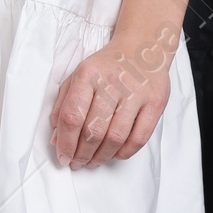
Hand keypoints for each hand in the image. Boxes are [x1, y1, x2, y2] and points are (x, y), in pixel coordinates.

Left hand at [51, 39, 174, 168]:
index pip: (72, 116)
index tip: (63, 157)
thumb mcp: (78, 77)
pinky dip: (124, 152)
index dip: (65, 143)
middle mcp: (112, 82)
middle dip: (82, 154)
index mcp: (88, 74)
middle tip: (77, 163)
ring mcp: (136, 93)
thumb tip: (56, 139)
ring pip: (116, 137)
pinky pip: (139, 138)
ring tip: (93, 162)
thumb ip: (63, 106)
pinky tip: (114, 154)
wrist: (143, 48)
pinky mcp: (155, 102)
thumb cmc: (106, 67)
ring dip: (101, 156)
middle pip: (93, 130)